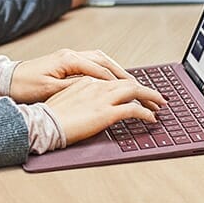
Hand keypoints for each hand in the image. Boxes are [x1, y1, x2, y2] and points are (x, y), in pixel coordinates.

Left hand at [10, 48, 160, 108]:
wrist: (6, 80)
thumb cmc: (24, 85)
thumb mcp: (50, 89)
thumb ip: (75, 88)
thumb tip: (97, 89)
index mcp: (68, 59)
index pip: (101, 70)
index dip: (120, 82)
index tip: (135, 91)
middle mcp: (71, 54)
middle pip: (105, 61)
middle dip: (123, 73)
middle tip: (140, 86)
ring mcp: (68, 57)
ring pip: (100, 60)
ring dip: (115, 70)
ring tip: (130, 83)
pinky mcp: (65, 63)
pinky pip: (92, 63)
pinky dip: (105, 70)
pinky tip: (110, 80)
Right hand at [44, 76, 166, 145]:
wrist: (43, 122)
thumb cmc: (49, 115)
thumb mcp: (63, 98)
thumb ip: (78, 95)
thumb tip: (87, 102)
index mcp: (85, 80)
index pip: (113, 79)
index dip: (127, 85)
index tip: (135, 91)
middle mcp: (96, 85)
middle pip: (127, 82)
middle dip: (145, 88)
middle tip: (156, 96)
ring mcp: (102, 98)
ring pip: (134, 91)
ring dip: (150, 97)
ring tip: (160, 104)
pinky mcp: (106, 112)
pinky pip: (134, 109)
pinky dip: (146, 113)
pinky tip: (151, 118)